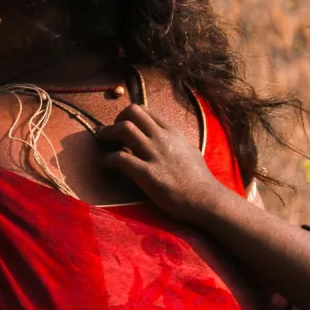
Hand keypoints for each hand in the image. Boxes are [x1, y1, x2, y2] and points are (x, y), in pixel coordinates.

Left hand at [95, 104, 228, 222]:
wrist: (206, 200)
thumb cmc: (198, 179)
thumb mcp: (187, 150)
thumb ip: (171, 141)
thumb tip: (158, 137)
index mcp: (172, 132)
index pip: (145, 110)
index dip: (128, 115)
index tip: (122, 126)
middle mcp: (163, 138)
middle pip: (132, 112)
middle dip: (116, 120)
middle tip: (109, 133)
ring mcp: (155, 155)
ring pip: (124, 129)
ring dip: (108, 134)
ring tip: (102, 143)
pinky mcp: (148, 174)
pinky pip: (121, 158)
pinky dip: (108, 159)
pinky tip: (107, 165)